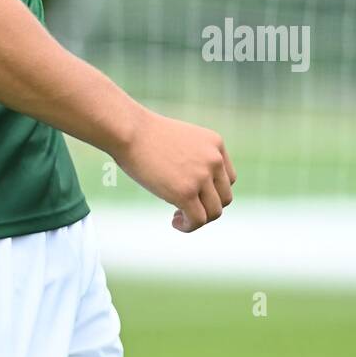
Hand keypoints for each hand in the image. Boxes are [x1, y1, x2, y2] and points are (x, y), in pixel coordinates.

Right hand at [112, 106, 236, 231]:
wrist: (128, 130)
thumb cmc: (145, 134)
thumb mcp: (180, 141)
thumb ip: (194, 160)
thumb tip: (196, 191)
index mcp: (215, 143)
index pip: (227, 179)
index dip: (212, 192)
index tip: (194, 195)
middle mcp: (214, 159)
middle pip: (224, 197)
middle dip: (206, 207)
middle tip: (185, 208)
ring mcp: (201, 176)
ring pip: (214, 212)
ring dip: (198, 219)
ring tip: (178, 217)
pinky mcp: (185, 192)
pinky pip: (197, 220)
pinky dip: (188, 226)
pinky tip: (174, 222)